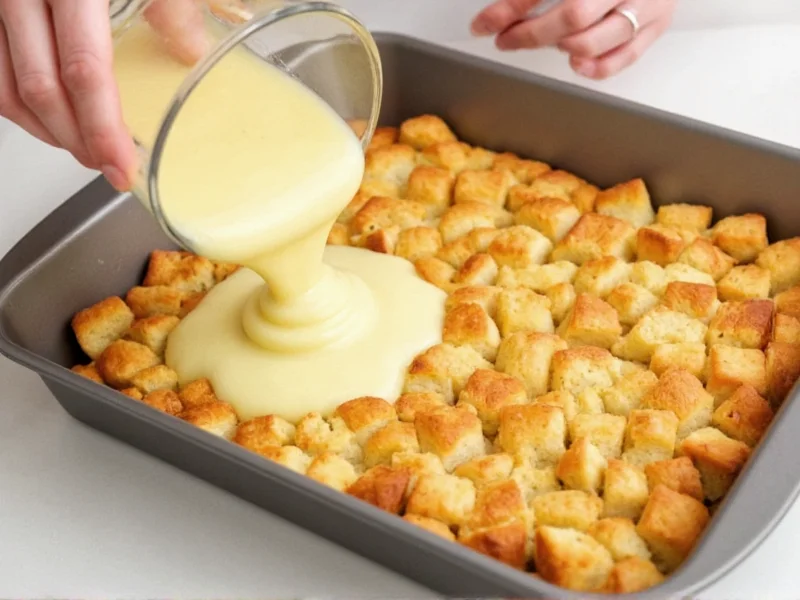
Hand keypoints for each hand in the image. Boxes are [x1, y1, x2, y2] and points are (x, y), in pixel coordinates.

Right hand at [0, 0, 206, 190]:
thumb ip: (170, 0)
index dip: (103, 127)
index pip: (85, 69)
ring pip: (3, 86)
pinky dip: (15, 102)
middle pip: (40, 88)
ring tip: (81, 148)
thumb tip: (190, 52)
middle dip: (76, 140)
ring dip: (44, 130)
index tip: (121, 165)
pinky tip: (47, 114)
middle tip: (108, 166)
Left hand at [471, 0, 676, 79]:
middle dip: (531, 33)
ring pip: (593, 40)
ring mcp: (646, 3)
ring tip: (548, 42)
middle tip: (507, 38)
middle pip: (572, 15)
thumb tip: (501, 13)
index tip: (484, 23)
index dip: (510, 8)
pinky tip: (576, 63)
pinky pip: (624, 57)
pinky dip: (595, 67)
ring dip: (561, 48)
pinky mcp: (658, 24)